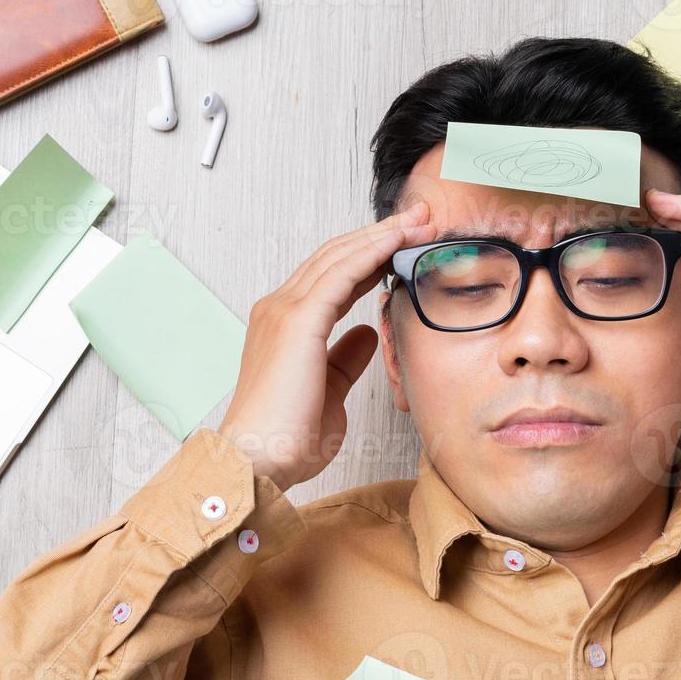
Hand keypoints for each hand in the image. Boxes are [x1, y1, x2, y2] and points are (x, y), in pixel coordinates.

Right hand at [218, 202, 435, 487]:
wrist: (259, 460)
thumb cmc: (288, 437)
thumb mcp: (330, 392)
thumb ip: (346, 359)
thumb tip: (369, 332)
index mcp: (286, 325)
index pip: (332, 276)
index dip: (370, 256)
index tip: (406, 245)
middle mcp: (280, 309)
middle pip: (336, 257)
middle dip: (380, 235)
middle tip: (421, 219)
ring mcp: (285, 311)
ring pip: (339, 257)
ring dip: (381, 235)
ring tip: (419, 221)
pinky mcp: (298, 322)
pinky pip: (341, 275)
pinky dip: (371, 252)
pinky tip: (397, 241)